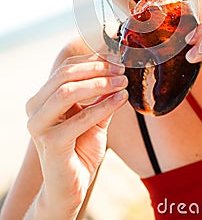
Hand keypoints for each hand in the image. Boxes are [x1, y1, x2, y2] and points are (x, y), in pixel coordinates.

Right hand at [25, 53, 127, 218]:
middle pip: (65, 75)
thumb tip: (117, 70)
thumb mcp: (93, 115)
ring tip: (122, 83)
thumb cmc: (80, 148)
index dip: (92, 60)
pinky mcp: (50, 143)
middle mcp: (36, 108)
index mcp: (43, 98)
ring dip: (99, 84)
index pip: (66, 68)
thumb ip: (101, 95)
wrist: (71, 186)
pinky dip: (103, 106)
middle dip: (97, 69)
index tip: (116, 59)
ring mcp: (39, 125)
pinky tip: (120, 100)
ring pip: (67, 91)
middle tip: (121, 70)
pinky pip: (80, 118)